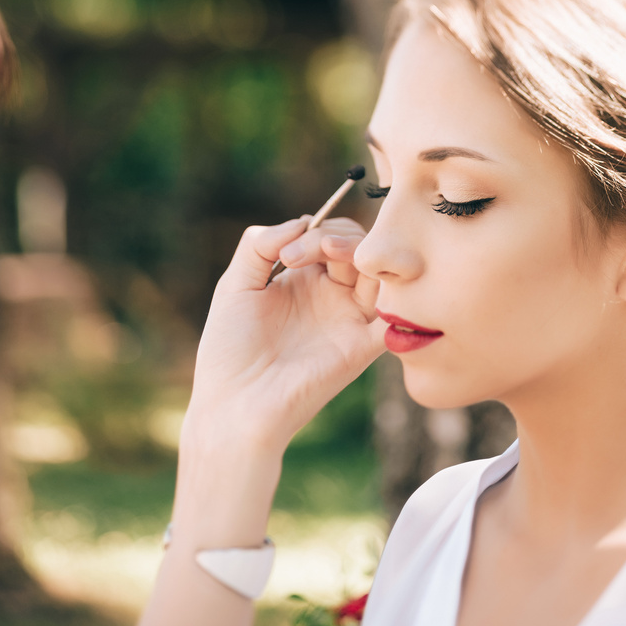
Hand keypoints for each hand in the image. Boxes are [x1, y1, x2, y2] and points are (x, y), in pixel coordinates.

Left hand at [185, 215, 385, 455]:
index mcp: (302, 283)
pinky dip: (392, 288)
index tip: (283, 253)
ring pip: (380, 270)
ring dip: (359, 250)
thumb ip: (259, 244)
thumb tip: (303, 221)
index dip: (316, 229)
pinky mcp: (364, 345)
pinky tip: (363, 274)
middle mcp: (331, 298)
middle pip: (360, 247)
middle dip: (336, 235)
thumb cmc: (229, 351)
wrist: (235, 404)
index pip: (331, 237)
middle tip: (299, 255)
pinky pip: (396, 312)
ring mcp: (350, 320)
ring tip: (327, 252)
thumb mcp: (235, 285)